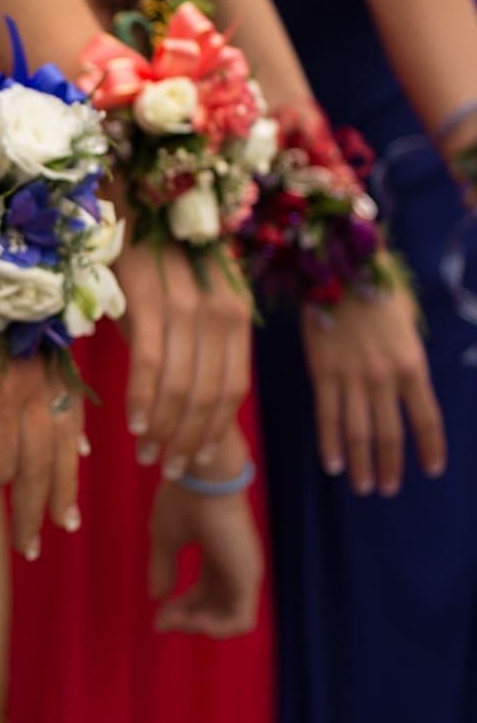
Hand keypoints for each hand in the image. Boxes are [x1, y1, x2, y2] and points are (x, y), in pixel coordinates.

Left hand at [0, 236, 81, 557]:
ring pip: (65, 433)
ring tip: (68, 517)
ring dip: (66, 478)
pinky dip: (75, 434)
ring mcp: (42, 362)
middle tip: (34, 547)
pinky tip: (81, 452)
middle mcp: (28, 383)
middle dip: (35, 506)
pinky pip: (70, 401)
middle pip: (41, 459)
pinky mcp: (44, 345)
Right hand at [118, 240, 251, 477]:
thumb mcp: (189, 293)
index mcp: (237, 312)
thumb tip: (178, 394)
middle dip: (188, 439)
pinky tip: (132, 421)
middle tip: (166, 467)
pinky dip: (143, 398)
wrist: (133, 191)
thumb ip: (190, 339)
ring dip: (164, 428)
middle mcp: (222, 310)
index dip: (213, 429)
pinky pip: (150, 362)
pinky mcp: (152, 297)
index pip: (233, 387)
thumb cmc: (154, 247)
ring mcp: (189, 304)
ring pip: (181, 385)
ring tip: (146, 453)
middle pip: (209, 395)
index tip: (194, 458)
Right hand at [148, 428, 262, 636]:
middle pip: (214, 606)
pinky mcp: (248, 577)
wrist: (201, 478)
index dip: (180, 607)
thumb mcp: (165, 538)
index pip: (203, 591)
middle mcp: (234, 563)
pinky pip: (240, 621)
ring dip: (197, 625)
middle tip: (160, 622)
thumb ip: (163, 568)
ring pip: (227, 618)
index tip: (156, 614)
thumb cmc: (182, 499)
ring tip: (172, 619)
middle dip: (185, 619)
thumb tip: (157, 596)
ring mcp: (243, 571)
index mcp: (217, 551)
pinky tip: (192, 619)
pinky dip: (216, 628)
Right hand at [301, 277, 445, 495]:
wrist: (338, 264)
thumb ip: (407, 355)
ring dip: (362, 464)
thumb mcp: (407, 321)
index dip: (431, 447)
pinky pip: (327, 415)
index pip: (428, 418)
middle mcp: (385, 377)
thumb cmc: (376, 287)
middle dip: (391, 466)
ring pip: (359, 432)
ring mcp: (352, 377)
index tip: (432, 469)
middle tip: (387, 489)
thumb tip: (403, 383)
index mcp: (413, 364)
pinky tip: (333, 464)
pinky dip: (330, 444)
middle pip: (391, 433)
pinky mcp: (322, 372)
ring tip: (362, 486)